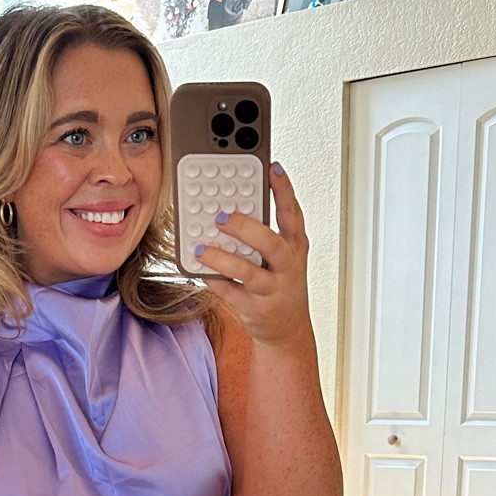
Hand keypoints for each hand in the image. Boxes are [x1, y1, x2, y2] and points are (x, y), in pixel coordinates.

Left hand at [194, 163, 313, 353]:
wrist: (287, 328)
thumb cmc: (281, 282)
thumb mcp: (284, 254)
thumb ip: (264, 230)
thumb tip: (231, 204)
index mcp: (295, 245)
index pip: (292, 213)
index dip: (284, 190)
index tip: (272, 167)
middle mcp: (287, 266)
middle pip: (270, 244)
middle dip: (246, 228)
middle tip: (221, 216)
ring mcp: (272, 290)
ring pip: (248, 272)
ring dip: (223, 259)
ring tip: (201, 249)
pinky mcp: (255, 309)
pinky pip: (231, 294)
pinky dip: (215, 281)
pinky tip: (200, 270)